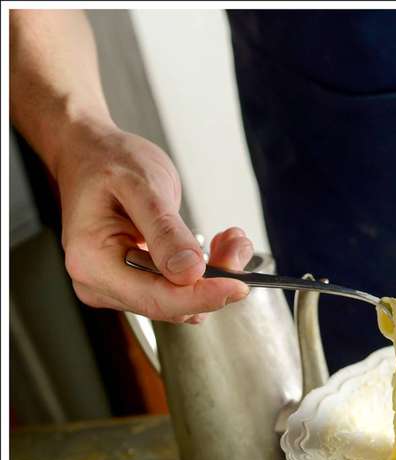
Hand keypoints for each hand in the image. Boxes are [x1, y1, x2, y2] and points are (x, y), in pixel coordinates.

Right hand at [56, 119, 251, 322]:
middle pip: (170, 304)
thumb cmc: (109, 162)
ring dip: (214, 275)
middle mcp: (98, 282)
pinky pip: (178, 289)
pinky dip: (205, 272)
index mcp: (92, 261)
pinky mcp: (134, 282)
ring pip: (180, 299)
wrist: (92, 154)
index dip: (202, 296)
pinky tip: (216, 246)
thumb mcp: (142, 186)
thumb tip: (189, 273)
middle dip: (213, 281)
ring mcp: (116, 286)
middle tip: (238, 246)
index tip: (239, 285)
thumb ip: (165, 231)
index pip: (156, 298)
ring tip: (229, 239)